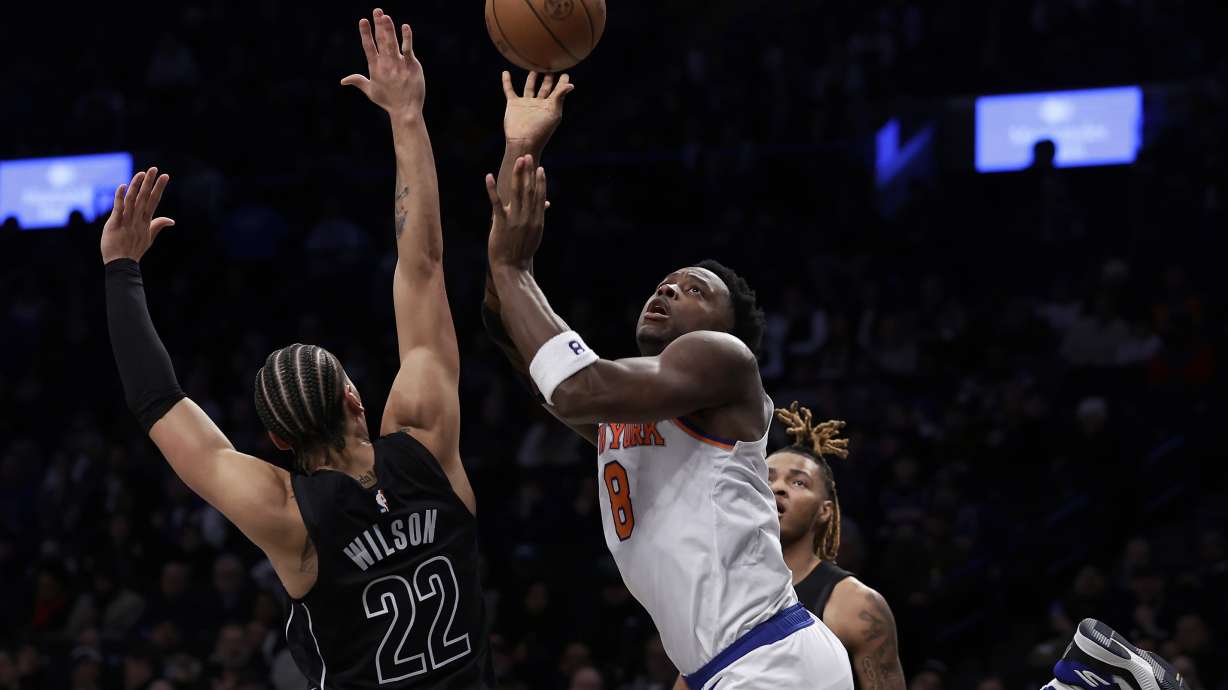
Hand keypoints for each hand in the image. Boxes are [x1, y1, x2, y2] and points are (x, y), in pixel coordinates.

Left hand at [100, 167, 173, 263]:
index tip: (165, 176)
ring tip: (142, 173)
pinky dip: (120, 197)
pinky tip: (122, 186)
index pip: (154, 201)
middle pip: (145, 198)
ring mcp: (127, 221)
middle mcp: (138, 219)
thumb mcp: (149, 238)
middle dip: (151, 183)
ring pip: (133, 200)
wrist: (122, 264)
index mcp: (146, 221)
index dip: (159, 188)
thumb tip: (172, 220)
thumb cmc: (134, 251)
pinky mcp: (115, 224)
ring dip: (137, 186)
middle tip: (155, 169)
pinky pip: (118, 209)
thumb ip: (158, 225)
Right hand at [341, 8, 424, 117]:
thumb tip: (343, 81)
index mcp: (375, 68)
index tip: (363, 20)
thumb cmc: (388, 101)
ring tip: (385, 16)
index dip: (365, 33)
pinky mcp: (412, 66)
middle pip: (381, 41)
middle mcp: (386, 64)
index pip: (368, 47)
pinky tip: (405, 26)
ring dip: (389, 29)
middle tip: (377, 10)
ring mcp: (399, 64)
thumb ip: (358, 81)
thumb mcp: (370, 91)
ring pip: (393, 43)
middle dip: (378, 25)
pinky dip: (407, 38)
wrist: (405, 111)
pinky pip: (408, 49)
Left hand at [486, 155, 547, 269]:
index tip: (540, 168)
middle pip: (529, 190)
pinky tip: (488, 176)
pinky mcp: (501, 223)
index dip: (540, 181)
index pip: (539, 196)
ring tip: (517, 161)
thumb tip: (545, 204)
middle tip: (528, 157)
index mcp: (537, 220)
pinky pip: (496, 203)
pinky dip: (492, 189)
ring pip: (517, 192)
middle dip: (529, 172)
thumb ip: (538, 217)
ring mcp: (515, 220)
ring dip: (517, 174)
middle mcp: (528, 218)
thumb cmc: (522, 253)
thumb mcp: (535, 235)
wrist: (512, 269)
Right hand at [502, 71, 573, 149]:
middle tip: (551, 66)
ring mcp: (526, 104)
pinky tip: (505, 72)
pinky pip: (509, 90)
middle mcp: (539, 104)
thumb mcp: (553, 112)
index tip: (565, 73)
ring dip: (531, 78)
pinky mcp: (514, 105)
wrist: (523, 141)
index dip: (562, 83)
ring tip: (534, 68)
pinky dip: (507, 82)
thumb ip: (560, 96)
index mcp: (550, 106)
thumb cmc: (540, 130)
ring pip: (530, 87)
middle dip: (548, 78)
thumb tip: (571, 84)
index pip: (558, 91)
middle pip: (545, 88)